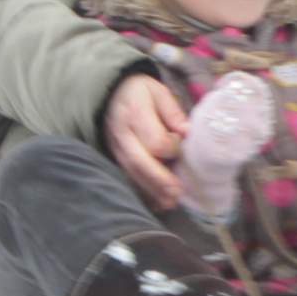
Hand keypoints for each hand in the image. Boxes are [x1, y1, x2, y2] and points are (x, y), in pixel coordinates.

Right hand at [104, 72, 188, 211]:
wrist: (109, 94)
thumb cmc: (138, 92)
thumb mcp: (158, 92)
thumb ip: (173, 112)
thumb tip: (187, 132)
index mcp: (135, 114)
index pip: (154, 140)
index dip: (171, 148)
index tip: (181, 145)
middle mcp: (123, 135)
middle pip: (140, 162)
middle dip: (159, 180)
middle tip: (177, 193)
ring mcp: (116, 149)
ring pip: (132, 174)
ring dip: (151, 191)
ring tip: (169, 203)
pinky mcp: (115, 159)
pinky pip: (126, 178)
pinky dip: (141, 192)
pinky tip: (156, 203)